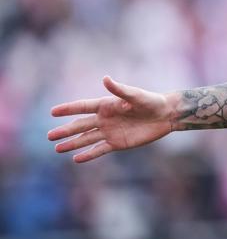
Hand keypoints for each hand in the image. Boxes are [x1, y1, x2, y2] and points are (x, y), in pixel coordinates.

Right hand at [48, 76, 175, 162]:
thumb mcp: (135, 95)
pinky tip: (76, 159)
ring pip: (86, 139)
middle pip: (80, 125)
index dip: (68, 109)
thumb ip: (119, 90)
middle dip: (65, 131)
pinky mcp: (117, 143)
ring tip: (57, 148)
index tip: (52, 112)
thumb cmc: (151, 101)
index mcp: (106, 105)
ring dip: (72, 144)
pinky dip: (88, 154)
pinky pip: (100, 149)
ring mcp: (109, 132)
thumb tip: (105, 79)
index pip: (82, 107)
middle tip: (49, 136)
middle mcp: (104, 119)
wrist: (165, 115)